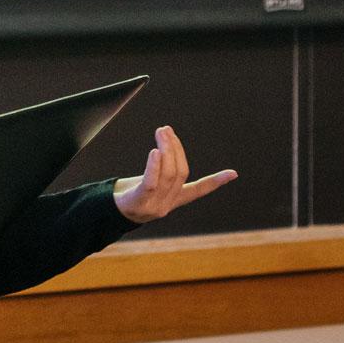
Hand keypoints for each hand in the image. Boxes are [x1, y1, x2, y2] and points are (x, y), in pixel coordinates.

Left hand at [112, 126, 236, 223]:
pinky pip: (150, 182)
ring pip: (168, 175)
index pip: (198, 190)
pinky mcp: (138, 203)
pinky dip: (154, 166)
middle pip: (180, 173)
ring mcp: (154, 206)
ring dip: (166, 150)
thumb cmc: (132, 192)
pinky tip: (155, 151)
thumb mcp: (151, 183)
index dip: (215, 182)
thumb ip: (162, 170)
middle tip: (166, 130)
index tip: (234, 173)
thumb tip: (167, 145)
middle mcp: (167, 205)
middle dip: (175, 149)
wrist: (109, 212)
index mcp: (174, 200)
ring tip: (161, 132)